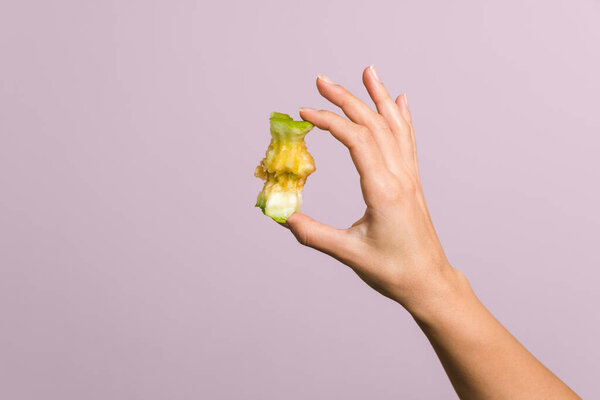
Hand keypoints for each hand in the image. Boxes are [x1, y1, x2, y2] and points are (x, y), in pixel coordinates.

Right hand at [285, 66, 462, 314]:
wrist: (429, 282)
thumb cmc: (393, 271)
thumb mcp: (349, 254)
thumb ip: (313, 234)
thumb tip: (283, 217)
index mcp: (383, 190)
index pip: (357, 140)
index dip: (329, 121)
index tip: (304, 112)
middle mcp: (399, 176)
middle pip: (373, 124)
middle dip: (346, 99)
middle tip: (322, 80)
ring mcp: (409, 177)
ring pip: (394, 126)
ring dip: (378, 97)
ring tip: (367, 72)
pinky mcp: (411, 182)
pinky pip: (407, 141)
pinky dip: (401, 117)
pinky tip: (399, 101)